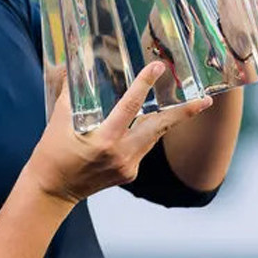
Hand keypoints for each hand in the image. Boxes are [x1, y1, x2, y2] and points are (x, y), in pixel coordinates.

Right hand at [26, 62, 212, 204]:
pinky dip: (144, 134)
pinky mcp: (129, 174)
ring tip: (192, 105)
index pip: (130, 106)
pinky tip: (144, 125)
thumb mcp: (58, 121)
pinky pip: (142, 149)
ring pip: (154, 137)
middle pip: (159, 128)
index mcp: (104, 140)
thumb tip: (71, 66)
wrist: (52, 191)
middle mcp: (121, 154)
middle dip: (184, 113)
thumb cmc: (51, 154)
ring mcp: (128, 166)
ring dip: (169, 120)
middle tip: (206, 100)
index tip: (157, 67)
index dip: (144, 84)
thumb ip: (69, 93)